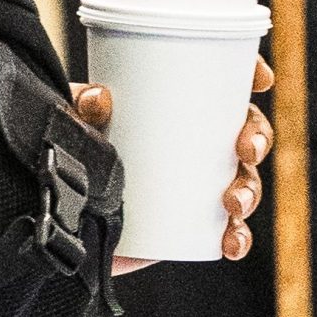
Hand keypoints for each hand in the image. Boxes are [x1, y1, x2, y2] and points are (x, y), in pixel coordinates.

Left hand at [72, 54, 273, 269]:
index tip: (260, 79)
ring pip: (243, 181)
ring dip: (251, 190)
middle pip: (245, 130)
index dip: (250, 72)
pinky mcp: (189, 226)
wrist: (56, 215)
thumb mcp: (73, 122)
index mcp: (175, 106)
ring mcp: (195, 186)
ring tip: (233, 202)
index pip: (222, 81)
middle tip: (246, 149)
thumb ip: (82, 107)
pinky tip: (232, 243)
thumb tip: (101, 98)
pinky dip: (236, 237)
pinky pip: (225, 231)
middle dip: (258, 136)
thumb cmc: (70, 154)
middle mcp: (193, 143)